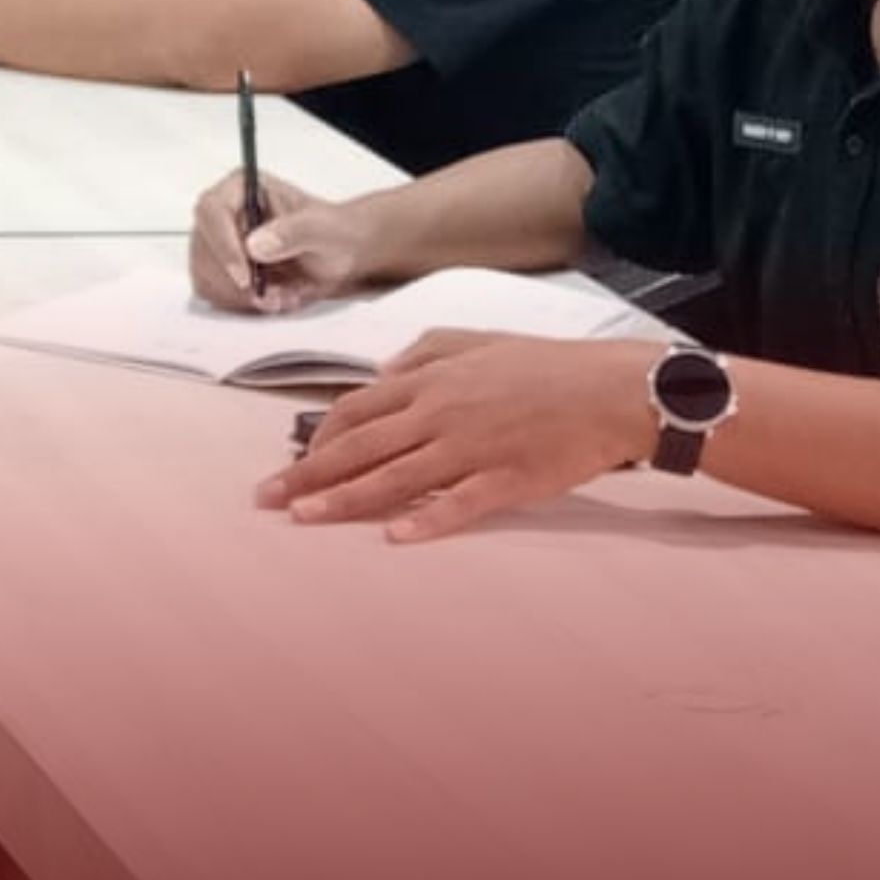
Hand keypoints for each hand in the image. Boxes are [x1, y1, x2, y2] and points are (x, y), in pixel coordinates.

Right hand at [187, 169, 378, 313]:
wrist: (337, 255)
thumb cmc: (331, 233)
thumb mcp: (324, 229)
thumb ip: (295, 232)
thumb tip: (255, 245)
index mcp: (242, 188)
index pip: (211, 211)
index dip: (222, 245)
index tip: (245, 277)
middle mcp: (222, 213)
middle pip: (202, 249)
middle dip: (235, 282)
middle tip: (272, 297)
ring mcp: (216, 243)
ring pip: (204, 276)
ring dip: (241, 297)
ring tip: (281, 297)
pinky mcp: (217, 271)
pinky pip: (213, 294)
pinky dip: (241, 305)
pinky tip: (272, 300)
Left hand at [257, 334, 664, 542]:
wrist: (612, 389)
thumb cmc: (544, 365)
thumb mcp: (474, 342)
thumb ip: (421, 355)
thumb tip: (379, 374)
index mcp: (429, 381)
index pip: (355, 410)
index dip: (316, 437)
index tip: (289, 460)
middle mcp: (440, 413)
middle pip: (360, 447)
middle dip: (307, 474)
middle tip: (266, 499)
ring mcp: (472, 448)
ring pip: (395, 477)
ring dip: (344, 500)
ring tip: (304, 519)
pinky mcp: (507, 479)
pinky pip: (459, 503)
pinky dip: (426, 520)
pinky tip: (394, 537)